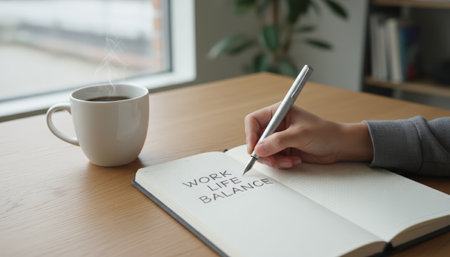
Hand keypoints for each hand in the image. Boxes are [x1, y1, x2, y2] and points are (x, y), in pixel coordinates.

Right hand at [244, 104, 372, 168]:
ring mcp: (279, 138)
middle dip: (263, 152)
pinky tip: (294, 160)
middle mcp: (276, 124)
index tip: (254, 149)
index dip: (251, 135)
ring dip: (274, 159)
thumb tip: (258, 149)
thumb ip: (278, 142)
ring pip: (263, 152)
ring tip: (289, 160)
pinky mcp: (284, 149)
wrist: (339, 146)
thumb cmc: (324, 133)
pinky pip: (273, 159)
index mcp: (278, 112)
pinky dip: (281, 162)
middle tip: (273, 159)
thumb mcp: (300, 135)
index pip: (253, 121)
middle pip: (256, 139)